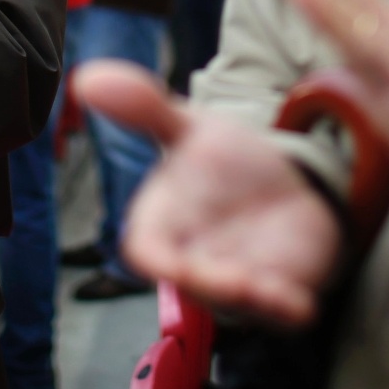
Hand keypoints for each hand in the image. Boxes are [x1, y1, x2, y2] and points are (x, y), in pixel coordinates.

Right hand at [71, 60, 341, 326]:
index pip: (147, 251)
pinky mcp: (283, 290)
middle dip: (209, 283)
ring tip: (263, 288)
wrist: (282, 181)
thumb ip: (144, 108)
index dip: (156, 258)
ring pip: (238, 304)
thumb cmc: (222, 164)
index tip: (168, 263)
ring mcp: (240, 281)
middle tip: (230, 278)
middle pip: (193, 286)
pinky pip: (284, 311)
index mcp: (166, 226)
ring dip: (250, 298)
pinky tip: (302, 304)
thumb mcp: (191, 127)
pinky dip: (289, 309)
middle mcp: (197, 262)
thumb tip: (86, 77)